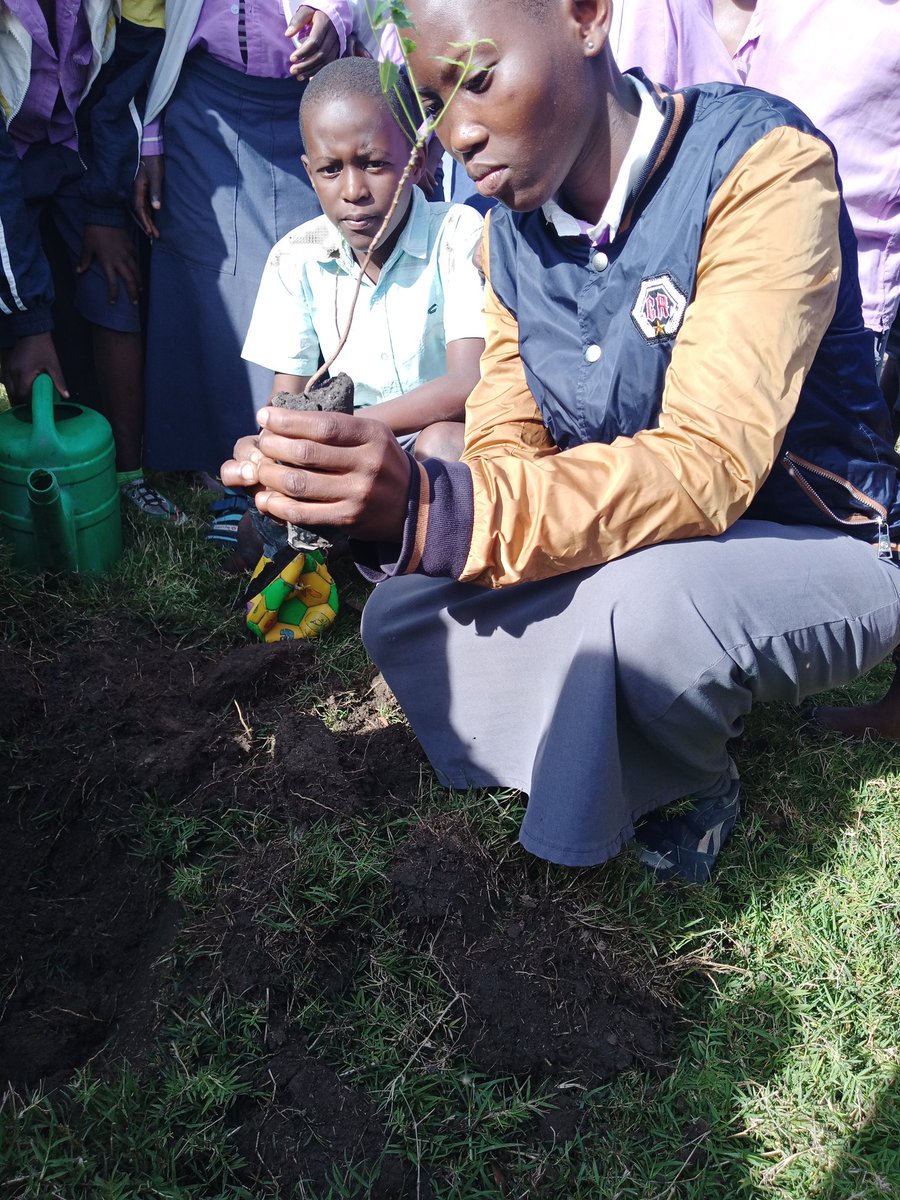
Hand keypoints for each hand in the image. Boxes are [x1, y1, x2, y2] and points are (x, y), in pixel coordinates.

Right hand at [2, 332, 68, 402]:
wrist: (32, 332)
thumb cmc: (44, 348)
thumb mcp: (53, 365)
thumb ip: (58, 381)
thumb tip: (66, 395)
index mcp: (24, 373)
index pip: (23, 394)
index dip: (31, 400)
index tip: (39, 401)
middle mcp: (13, 372)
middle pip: (15, 393)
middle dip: (24, 398)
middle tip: (35, 398)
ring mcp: (8, 368)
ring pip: (10, 387)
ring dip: (18, 391)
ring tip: (30, 391)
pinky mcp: (7, 364)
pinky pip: (7, 380)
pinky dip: (14, 385)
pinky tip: (23, 384)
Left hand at [77, 225, 141, 305]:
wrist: (104, 215)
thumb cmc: (93, 232)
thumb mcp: (87, 247)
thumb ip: (84, 260)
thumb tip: (79, 271)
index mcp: (108, 262)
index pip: (112, 283)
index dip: (113, 294)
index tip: (113, 303)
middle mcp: (119, 260)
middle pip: (129, 280)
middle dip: (133, 293)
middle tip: (135, 303)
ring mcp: (127, 253)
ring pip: (136, 271)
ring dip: (139, 282)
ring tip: (140, 290)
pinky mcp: (131, 246)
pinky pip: (136, 259)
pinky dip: (138, 267)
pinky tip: (138, 271)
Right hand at [133, 155, 163, 237]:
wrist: (149, 147)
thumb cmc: (153, 161)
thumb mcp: (156, 177)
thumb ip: (156, 192)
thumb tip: (156, 208)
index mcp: (138, 189)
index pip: (139, 209)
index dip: (144, 222)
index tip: (150, 232)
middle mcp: (136, 190)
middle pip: (140, 211)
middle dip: (147, 224)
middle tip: (154, 236)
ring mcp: (139, 189)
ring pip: (142, 208)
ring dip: (148, 220)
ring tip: (154, 231)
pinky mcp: (143, 186)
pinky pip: (144, 203)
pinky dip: (148, 212)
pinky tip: (153, 217)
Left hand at [221, 406, 411, 541]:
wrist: (415, 505)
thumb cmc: (382, 462)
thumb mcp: (372, 434)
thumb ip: (337, 427)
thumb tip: (286, 418)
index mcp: (371, 436)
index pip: (323, 426)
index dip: (288, 420)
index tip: (263, 416)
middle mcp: (366, 464)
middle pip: (306, 453)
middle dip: (273, 446)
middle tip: (261, 443)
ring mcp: (357, 494)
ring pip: (300, 484)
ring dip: (270, 476)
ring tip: (258, 469)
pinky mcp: (348, 519)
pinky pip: (304, 513)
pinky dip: (278, 507)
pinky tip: (265, 499)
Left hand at [286, 6, 340, 78]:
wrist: (333, 14)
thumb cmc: (316, 11)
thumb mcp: (306, 10)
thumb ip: (297, 21)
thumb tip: (287, 34)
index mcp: (325, 23)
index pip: (314, 42)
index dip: (303, 52)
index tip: (291, 58)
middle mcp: (334, 35)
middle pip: (320, 55)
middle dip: (306, 65)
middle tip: (292, 71)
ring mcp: (338, 44)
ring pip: (326, 62)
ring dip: (312, 71)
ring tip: (298, 77)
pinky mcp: (339, 51)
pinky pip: (330, 65)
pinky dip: (320, 72)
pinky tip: (309, 79)